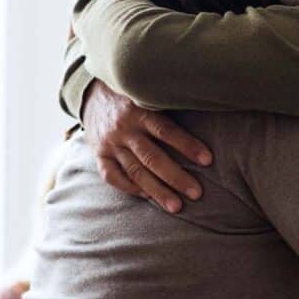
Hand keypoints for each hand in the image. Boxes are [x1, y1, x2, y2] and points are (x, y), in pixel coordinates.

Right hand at [81, 80, 212, 212]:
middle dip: (176, 177)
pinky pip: (112, 176)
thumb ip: (170, 103)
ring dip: (157, 191)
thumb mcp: (149, 91)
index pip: (166, 131)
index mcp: (139, 110)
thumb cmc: (134, 94)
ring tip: (177, 207)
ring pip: (135, 172)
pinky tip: (148, 197)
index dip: (187, 146)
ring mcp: (110, 143)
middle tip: (196, 193)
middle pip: (152, 158)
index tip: (208, 160)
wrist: (91, 92)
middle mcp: (124, 128)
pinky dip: (130, 188)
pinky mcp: (99, 154)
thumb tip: (207, 107)